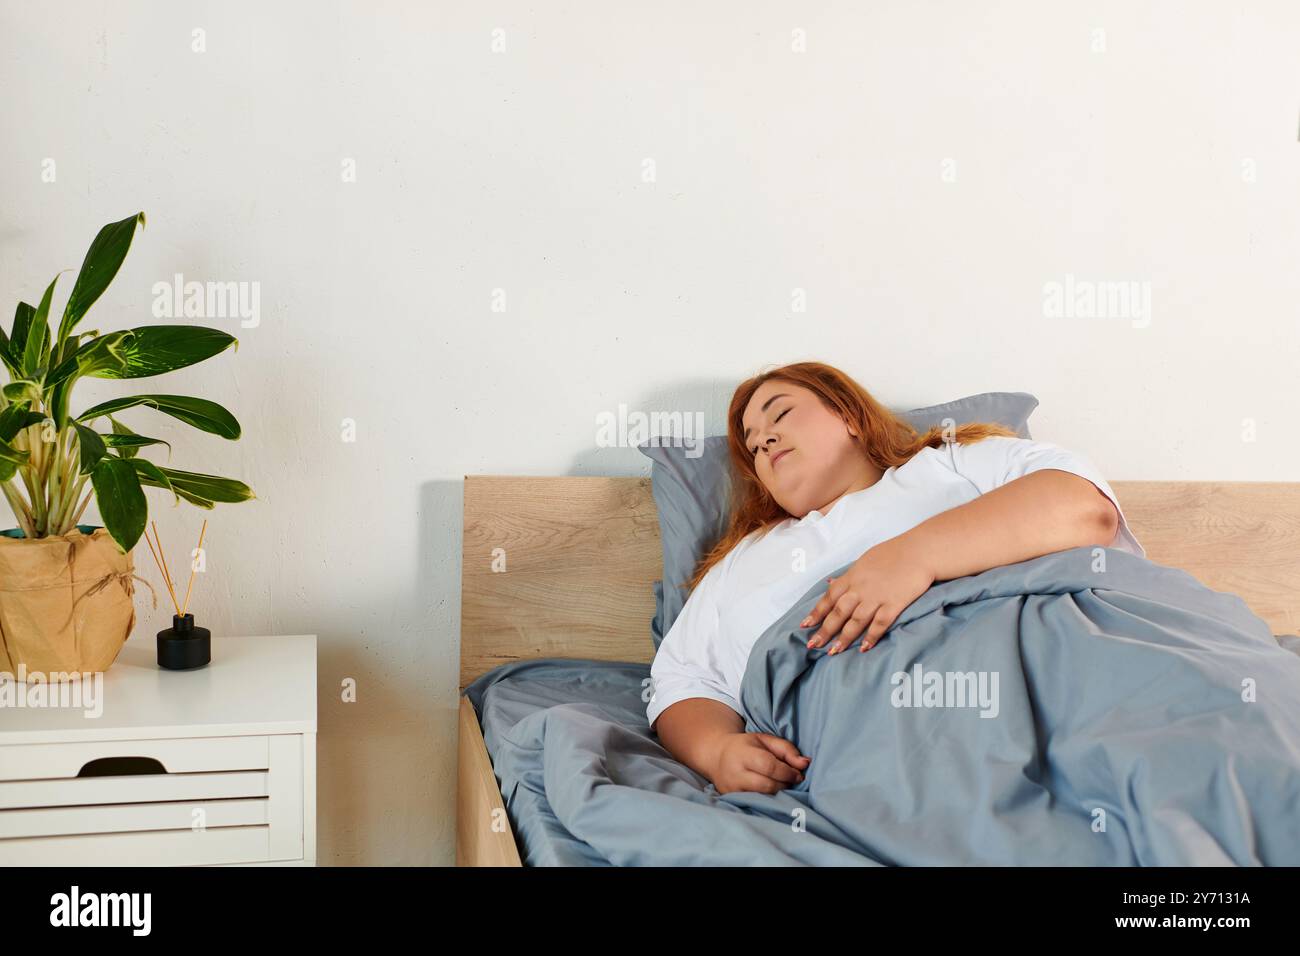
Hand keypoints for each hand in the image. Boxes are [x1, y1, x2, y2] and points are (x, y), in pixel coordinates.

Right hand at [708, 732, 809, 794]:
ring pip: (763, 798)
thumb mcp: (765, 740)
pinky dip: (769, 800)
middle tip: (792, 780)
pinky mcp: (731, 801)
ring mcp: (732, 791)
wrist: (716, 756)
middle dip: (785, 784)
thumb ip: (786, 749)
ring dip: (779, 794)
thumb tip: (805, 764)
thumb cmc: (746, 746)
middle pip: (767, 786)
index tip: (799, 774)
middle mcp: (734, 774)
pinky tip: (773, 793)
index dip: (788, 772)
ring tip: (782, 785)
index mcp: (742, 754)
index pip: (769, 767)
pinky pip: (756, 804)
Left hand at [802, 536, 934, 653]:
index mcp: (852, 577)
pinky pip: (880, 623)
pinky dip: (871, 636)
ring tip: (834, 651)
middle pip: (839, 612)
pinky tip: (864, 648)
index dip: (817, 612)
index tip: (805, 625)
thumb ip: (847, 576)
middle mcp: (860, 588)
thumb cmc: (893, 553)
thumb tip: (831, 583)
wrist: (919, 550)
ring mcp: (877, 597)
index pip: (829, 597)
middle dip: (825, 630)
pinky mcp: (894, 604)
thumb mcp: (864, 561)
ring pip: (856, 621)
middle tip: (813, 645)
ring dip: (844, 637)